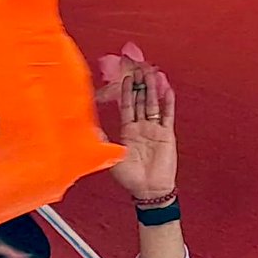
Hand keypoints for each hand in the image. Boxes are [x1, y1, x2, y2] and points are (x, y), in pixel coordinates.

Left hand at [108, 63, 176, 199]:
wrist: (148, 190)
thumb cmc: (130, 178)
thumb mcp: (111, 157)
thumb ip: (102, 141)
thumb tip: (89, 129)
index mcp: (127, 131)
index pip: (126, 106)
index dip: (126, 91)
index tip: (126, 77)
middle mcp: (141, 127)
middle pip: (140, 101)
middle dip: (140, 84)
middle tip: (139, 67)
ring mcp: (154, 130)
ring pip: (153, 104)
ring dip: (152, 89)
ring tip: (152, 73)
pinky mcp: (166, 135)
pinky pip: (167, 115)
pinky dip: (168, 102)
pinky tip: (167, 89)